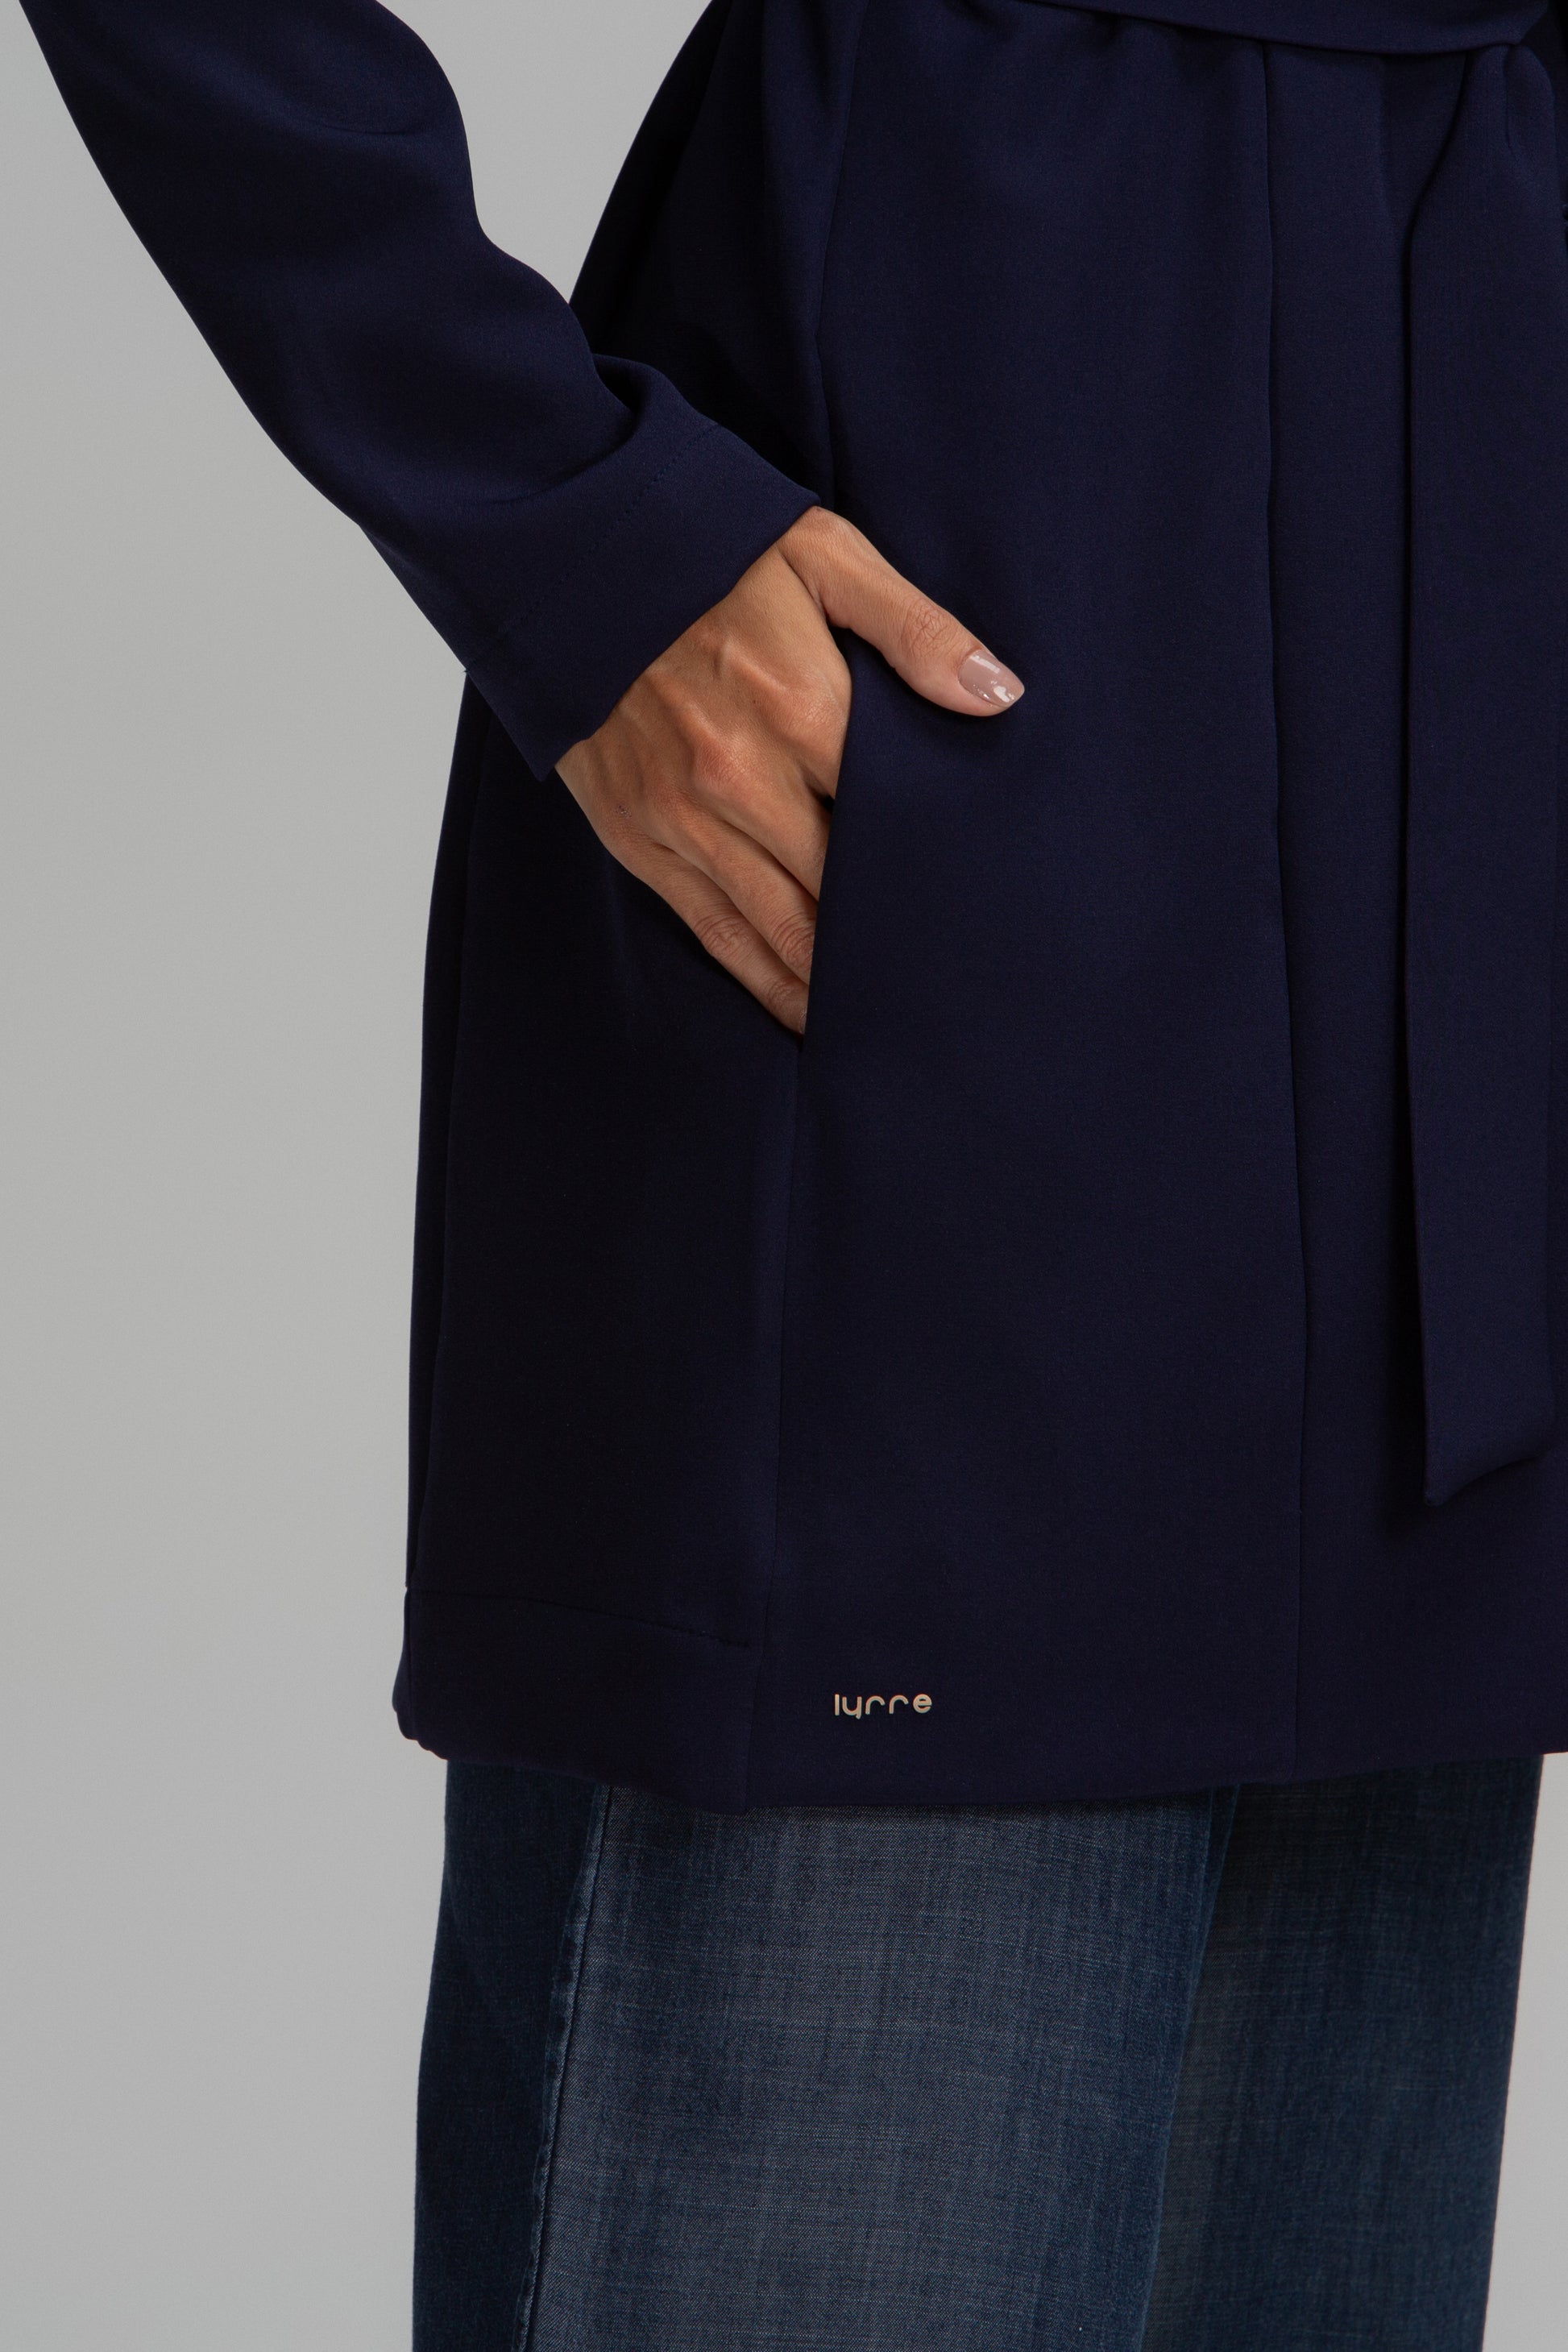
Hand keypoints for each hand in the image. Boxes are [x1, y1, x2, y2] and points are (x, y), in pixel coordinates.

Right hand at [555, 507, 1023, 1032]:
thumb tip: (998, 696)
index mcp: (801, 711)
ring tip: (886, 1028)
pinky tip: (800, 1012)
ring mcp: (683, 818)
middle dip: (892, 941)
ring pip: (778, 929)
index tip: (980, 910)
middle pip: (840, 890)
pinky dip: (761, 978)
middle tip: (949, 991)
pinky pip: (712, 930)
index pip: (891, 819)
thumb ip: (915, 629)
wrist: (567, 551)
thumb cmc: (707, 546)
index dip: (936, 871)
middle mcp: (741, 780)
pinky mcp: (638, 838)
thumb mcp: (823, 554)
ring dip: (831, 983)